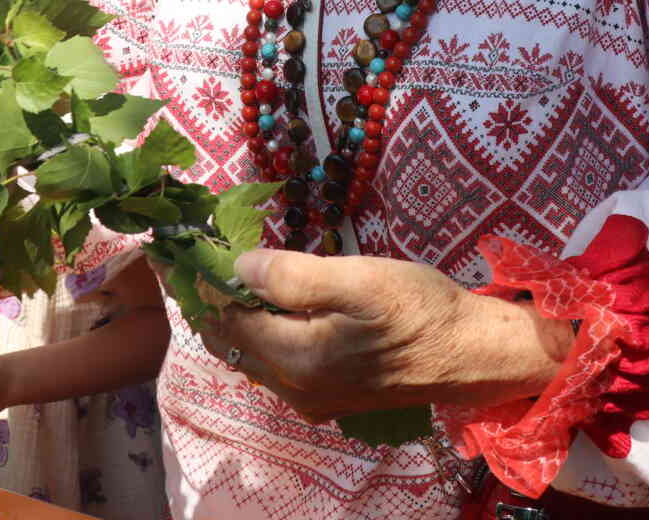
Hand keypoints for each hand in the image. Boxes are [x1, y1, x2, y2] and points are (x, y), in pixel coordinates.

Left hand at [191, 249, 571, 422]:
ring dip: (230, 317)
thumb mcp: (359, 280)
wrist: (473, 354)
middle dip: (207, 301)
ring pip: (252, 355)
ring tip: (215, 276)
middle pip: (231, 342)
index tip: (175, 251)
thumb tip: (238, 266)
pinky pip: (276, 362)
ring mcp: (313, 397)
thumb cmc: (421, 310)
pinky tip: (262, 305)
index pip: (226, 319)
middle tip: (187, 260)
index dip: (199, 282)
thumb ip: (293, 276)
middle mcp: (294, 389)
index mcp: (296, 360)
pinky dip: (258, 331)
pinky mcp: (332, 393)